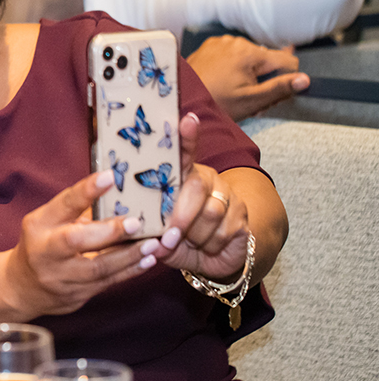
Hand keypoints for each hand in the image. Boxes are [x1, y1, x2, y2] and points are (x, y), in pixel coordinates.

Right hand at [4, 169, 155, 316]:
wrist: (23, 287)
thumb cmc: (43, 244)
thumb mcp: (49, 221)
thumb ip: (77, 209)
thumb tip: (118, 190)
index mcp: (39, 225)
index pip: (63, 204)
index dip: (86, 190)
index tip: (109, 177)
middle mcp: (45, 251)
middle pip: (75, 241)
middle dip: (108, 232)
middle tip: (135, 223)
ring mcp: (59, 277)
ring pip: (97, 268)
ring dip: (128, 256)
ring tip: (152, 244)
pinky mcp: (75, 296)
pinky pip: (106, 283)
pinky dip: (129, 271)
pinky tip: (147, 260)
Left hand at [152, 113, 250, 279]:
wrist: (209, 261)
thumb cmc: (175, 241)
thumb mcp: (155, 234)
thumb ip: (145, 230)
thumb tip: (139, 232)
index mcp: (180, 178)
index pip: (183, 152)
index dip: (186, 136)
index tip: (188, 120)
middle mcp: (205, 180)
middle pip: (196, 187)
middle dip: (181, 216)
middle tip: (170, 237)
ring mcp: (226, 196)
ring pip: (210, 212)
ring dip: (195, 235)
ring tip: (189, 243)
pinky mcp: (242, 216)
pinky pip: (224, 230)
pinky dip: (210, 245)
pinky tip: (206, 247)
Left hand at [186, 35, 308, 120]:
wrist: (180, 100)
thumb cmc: (212, 102)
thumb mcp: (251, 100)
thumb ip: (280, 88)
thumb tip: (304, 80)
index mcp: (249, 53)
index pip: (287, 61)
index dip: (285, 80)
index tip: (272, 92)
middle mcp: (235, 42)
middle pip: (267, 59)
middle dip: (263, 78)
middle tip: (247, 97)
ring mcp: (220, 42)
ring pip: (249, 58)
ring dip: (247, 73)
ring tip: (231, 91)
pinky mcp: (209, 47)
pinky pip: (230, 55)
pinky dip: (231, 68)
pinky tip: (221, 83)